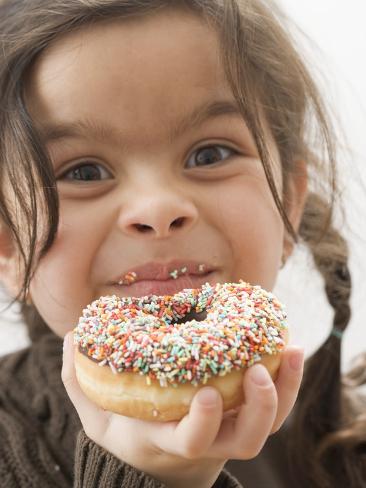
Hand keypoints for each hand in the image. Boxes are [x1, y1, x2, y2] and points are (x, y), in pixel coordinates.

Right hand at [62, 332, 303, 487]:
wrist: (156, 461)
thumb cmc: (125, 431)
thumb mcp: (96, 414)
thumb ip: (79, 379)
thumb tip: (72, 335)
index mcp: (170, 441)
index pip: (192, 442)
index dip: (202, 424)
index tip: (207, 394)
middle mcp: (207, 443)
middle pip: (246, 440)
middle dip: (258, 409)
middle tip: (257, 369)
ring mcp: (229, 432)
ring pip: (268, 425)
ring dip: (283, 390)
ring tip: (289, 348)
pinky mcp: (242, 417)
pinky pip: (274, 407)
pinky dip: (286, 382)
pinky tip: (289, 348)